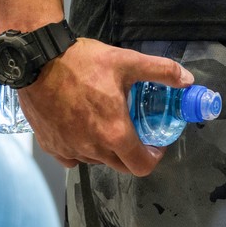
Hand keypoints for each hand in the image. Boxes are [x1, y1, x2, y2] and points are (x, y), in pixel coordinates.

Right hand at [17, 37, 192, 173]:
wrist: (38, 60)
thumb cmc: (83, 62)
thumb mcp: (128, 61)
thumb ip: (161, 71)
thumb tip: (187, 80)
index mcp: (114, 132)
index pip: (142, 165)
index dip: (154, 156)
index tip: (155, 143)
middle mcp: (92, 148)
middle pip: (120, 165)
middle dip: (131, 152)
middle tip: (133, 130)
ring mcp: (69, 149)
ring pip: (95, 160)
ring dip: (105, 148)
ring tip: (106, 122)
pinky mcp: (50, 145)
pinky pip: (71, 156)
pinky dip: (80, 148)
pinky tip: (81, 127)